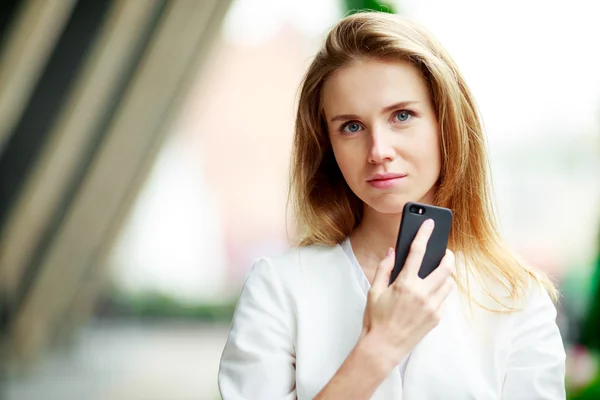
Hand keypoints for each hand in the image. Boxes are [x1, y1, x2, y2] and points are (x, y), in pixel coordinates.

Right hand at [360, 219, 455, 366]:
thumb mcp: (375, 290)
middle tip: (445, 251)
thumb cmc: (376, 318)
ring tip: (438, 271)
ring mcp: (432, 307)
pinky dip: (440, 291)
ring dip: (446, 274)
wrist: (383, 347)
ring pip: (449, 283)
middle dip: (447, 255)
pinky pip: (444, 299)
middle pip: (445, 267)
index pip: (418, 252)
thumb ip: (385, 268)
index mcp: (405, 284)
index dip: (424, 234)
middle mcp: (422, 294)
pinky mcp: (436, 318)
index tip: (428, 223)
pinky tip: (431, 290)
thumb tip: (393, 251)